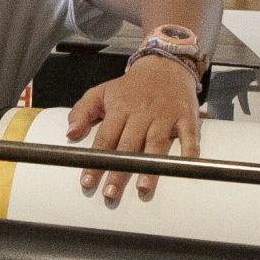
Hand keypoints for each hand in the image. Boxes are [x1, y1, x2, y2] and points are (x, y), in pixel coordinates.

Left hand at [67, 56, 201, 205]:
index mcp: (120, 108)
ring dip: (151, 167)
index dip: (95, 161)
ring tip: (142, 188)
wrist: (165, 66)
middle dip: (119, 170)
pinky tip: (184, 170)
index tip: (87, 182)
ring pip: (156, 143)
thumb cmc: (132, 87)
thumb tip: (70, 134)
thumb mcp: (101, 92)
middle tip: (110, 194)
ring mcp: (165, 116)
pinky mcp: (187, 117)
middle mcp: (142, 113)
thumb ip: (82, 111)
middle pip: (128, 145)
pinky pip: (189, 137)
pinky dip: (189, 153)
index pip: (104, 138)